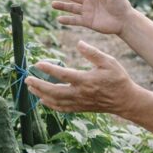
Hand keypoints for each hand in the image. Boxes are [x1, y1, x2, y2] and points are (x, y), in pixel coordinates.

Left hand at [24, 42, 143, 116]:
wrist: (125, 100)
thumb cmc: (118, 79)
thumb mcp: (109, 62)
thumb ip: (93, 53)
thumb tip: (78, 43)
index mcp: (86, 80)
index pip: (63, 75)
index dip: (49, 70)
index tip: (38, 63)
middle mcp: (80, 93)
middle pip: (54, 91)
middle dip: (39, 85)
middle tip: (27, 79)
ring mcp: (79, 102)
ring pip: (56, 101)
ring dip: (41, 94)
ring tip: (30, 87)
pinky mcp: (80, 108)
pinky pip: (62, 108)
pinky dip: (50, 105)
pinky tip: (43, 99)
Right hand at [52, 0, 132, 35]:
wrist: (124, 21)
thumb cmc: (121, 4)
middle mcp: (89, 1)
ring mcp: (87, 11)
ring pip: (72, 8)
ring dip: (62, 6)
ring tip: (52, 4)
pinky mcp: (87, 22)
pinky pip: (75, 21)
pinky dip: (67, 20)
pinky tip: (59, 19)